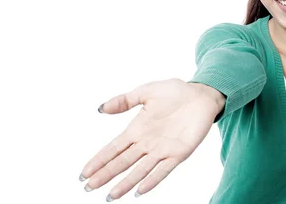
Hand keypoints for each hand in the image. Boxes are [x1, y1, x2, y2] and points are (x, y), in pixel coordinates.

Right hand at [79, 78, 223, 199]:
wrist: (201, 94)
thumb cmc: (175, 92)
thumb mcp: (145, 92)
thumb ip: (124, 101)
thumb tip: (100, 108)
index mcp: (137, 129)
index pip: (113, 148)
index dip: (99, 160)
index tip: (84, 173)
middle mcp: (147, 143)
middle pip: (122, 162)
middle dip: (105, 175)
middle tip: (88, 188)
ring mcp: (162, 150)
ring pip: (139, 170)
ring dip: (125, 183)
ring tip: (110, 195)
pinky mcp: (179, 153)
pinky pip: (163, 170)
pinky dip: (152, 180)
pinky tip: (140, 190)